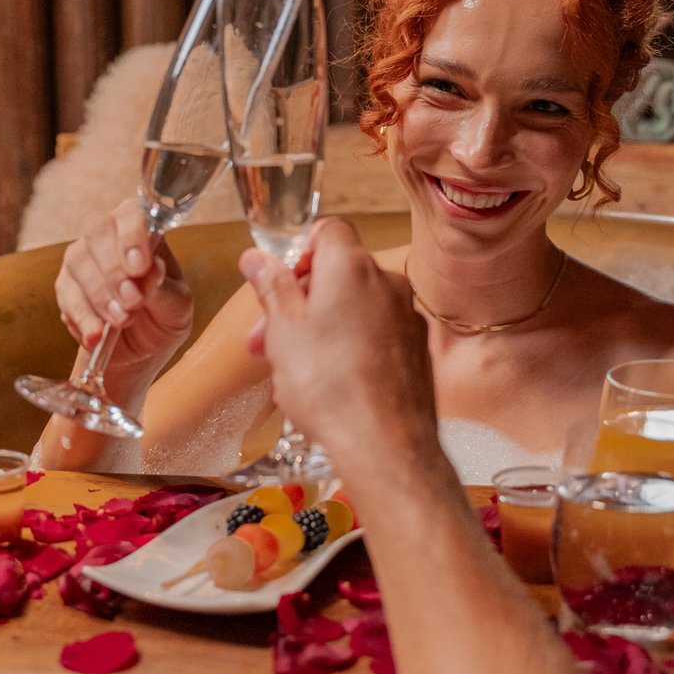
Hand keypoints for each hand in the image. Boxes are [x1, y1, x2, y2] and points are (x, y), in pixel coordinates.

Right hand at [53, 198, 193, 374]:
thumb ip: (164, 287)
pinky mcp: (66, 287)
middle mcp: (108, 235)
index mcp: (142, 228)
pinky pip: (66, 295)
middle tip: (133, 301)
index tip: (140, 267)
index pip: (131, 214)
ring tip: (123, 321)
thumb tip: (153, 268)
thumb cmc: (165, 313)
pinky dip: (82, 317)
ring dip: (100, 295)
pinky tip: (97, 335)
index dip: (132, 237)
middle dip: (114, 269)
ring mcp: (82, 258)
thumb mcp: (177, 305)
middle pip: (97, 231)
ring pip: (77, 262)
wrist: (145, 347)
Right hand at [240, 218, 439, 480]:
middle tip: (266, 337)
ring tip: (292, 369)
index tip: (278, 283)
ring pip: (356, 308)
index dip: (298, 251)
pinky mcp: (416, 350)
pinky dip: (352, 348)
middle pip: (338, 273)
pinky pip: (376, 335)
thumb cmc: (329, 384)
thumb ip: (271, 286)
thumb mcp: (284, 330)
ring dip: (322, 327)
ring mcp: (407, 316)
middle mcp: (387, 282)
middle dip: (299, 300)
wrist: (383, 442)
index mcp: (351, 266)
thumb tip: (256, 257)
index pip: (327, 230)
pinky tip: (330, 384)